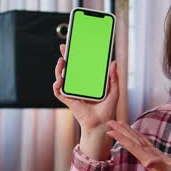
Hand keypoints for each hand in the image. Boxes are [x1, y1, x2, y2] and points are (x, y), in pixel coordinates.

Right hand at [53, 44, 119, 159]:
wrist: (101, 124)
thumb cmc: (107, 110)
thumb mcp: (114, 91)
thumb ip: (113, 77)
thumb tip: (113, 62)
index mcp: (88, 83)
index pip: (80, 66)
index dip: (76, 56)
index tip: (74, 45)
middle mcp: (79, 86)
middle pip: (68, 69)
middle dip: (64, 58)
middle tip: (63, 47)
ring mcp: (72, 93)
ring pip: (61, 78)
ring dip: (58, 69)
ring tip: (61, 62)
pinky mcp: (68, 100)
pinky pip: (58, 91)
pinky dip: (57, 85)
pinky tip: (60, 80)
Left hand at [106, 120, 170, 170]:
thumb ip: (159, 166)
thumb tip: (147, 163)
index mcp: (147, 158)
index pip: (131, 145)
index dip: (121, 137)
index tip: (110, 130)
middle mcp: (146, 156)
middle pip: (131, 141)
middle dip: (120, 131)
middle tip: (109, 122)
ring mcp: (151, 155)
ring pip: (137, 140)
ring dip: (128, 132)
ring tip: (119, 123)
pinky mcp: (157, 154)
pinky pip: (145, 142)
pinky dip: (139, 136)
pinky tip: (136, 133)